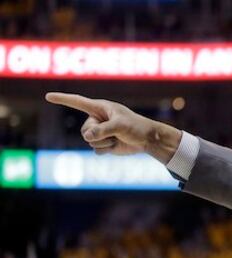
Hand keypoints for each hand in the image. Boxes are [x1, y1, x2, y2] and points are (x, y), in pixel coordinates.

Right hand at [45, 92, 181, 162]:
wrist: (147, 140)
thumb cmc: (136, 127)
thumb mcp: (120, 126)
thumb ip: (103, 130)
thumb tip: (87, 137)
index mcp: (100, 108)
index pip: (77, 102)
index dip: (62, 99)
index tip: (48, 96)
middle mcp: (97, 119)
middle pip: (84, 130)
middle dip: (99, 135)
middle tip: (115, 133)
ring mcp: (99, 132)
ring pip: (89, 141)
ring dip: (104, 143)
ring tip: (118, 138)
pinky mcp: (103, 144)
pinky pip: (95, 150)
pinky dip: (106, 150)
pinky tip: (116, 145)